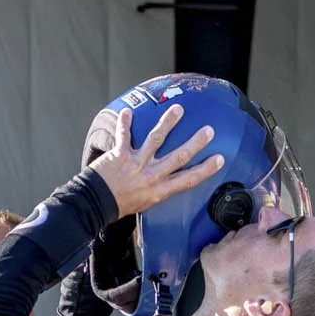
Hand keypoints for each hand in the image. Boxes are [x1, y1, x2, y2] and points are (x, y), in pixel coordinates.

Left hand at [88, 106, 224, 218]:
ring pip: (156, 139)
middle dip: (196, 142)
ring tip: (178, 110)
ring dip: (168, 122)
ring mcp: (137, 163)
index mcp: (159, 190)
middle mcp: (152, 176)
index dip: (205, 169)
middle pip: (179, 156)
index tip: (219, 159)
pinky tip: (128, 112)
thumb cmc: (119, 206)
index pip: (188, 179)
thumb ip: (156, 191)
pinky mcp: (120, 154)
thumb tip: (164, 184)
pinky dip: (125, 123)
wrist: (95, 204)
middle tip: (208, 131)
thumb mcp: (144, 204)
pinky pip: (124, 135)